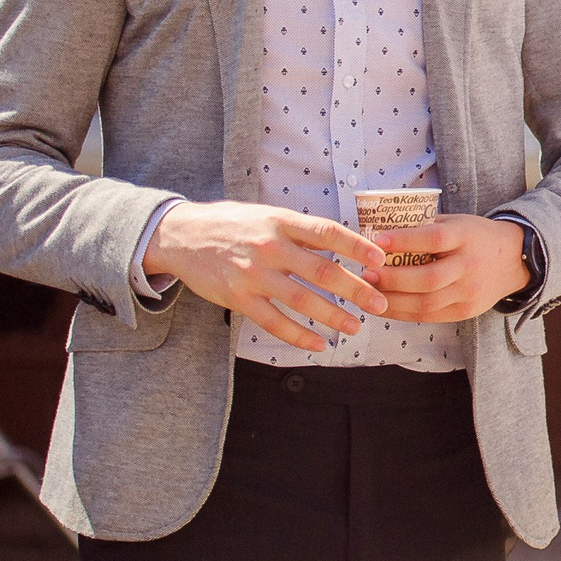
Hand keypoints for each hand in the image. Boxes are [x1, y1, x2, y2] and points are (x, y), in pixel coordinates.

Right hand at [141, 201, 388, 352]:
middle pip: (322, 271)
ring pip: (301, 300)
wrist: (180, 235)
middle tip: (379, 303)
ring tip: (354, 327)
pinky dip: (298, 336)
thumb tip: (344, 243)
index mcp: (281, 221)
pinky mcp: (238, 298)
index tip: (380, 260)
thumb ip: (301, 230)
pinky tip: (318, 344)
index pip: (327, 232)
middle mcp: (269, 247)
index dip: (356, 246)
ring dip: (332, 316)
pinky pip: (274, 322)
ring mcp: (253, 275)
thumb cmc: (232, 224)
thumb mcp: (268, 215)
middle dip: (356, 290)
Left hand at [367, 215, 530, 323]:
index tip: (377, 241)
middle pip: (428, 278)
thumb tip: (382, 231)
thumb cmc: (476, 237)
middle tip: (368, 273)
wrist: (515, 260)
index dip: (404, 241)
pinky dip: (403, 313)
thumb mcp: (457, 222)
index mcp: (467, 237)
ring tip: (371, 291)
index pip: (433, 240)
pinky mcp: (466, 310)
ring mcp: (469, 292)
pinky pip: (429, 316)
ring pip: (426, 302)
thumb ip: (425, 227)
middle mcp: (470, 266)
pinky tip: (385, 306)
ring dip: (393, 300)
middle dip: (393, 278)